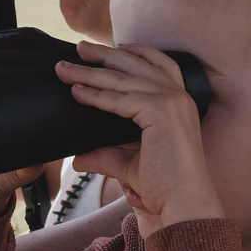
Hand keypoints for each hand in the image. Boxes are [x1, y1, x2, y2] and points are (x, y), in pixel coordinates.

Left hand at [55, 42, 224, 238]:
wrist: (184, 204)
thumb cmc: (166, 187)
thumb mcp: (132, 164)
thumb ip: (107, 156)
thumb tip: (79, 159)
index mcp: (181, 102)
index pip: (159, 65)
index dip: (136, 52)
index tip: (114, 46)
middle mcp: (179, 96)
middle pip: (137, 65)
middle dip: (105, 55)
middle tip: (80, 47)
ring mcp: (172, 101)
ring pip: (123, 79)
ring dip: (91, 72)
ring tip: (65, 68)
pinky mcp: (161, 111)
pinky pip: (120, 99)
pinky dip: (95, 95)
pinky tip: (77, 92)